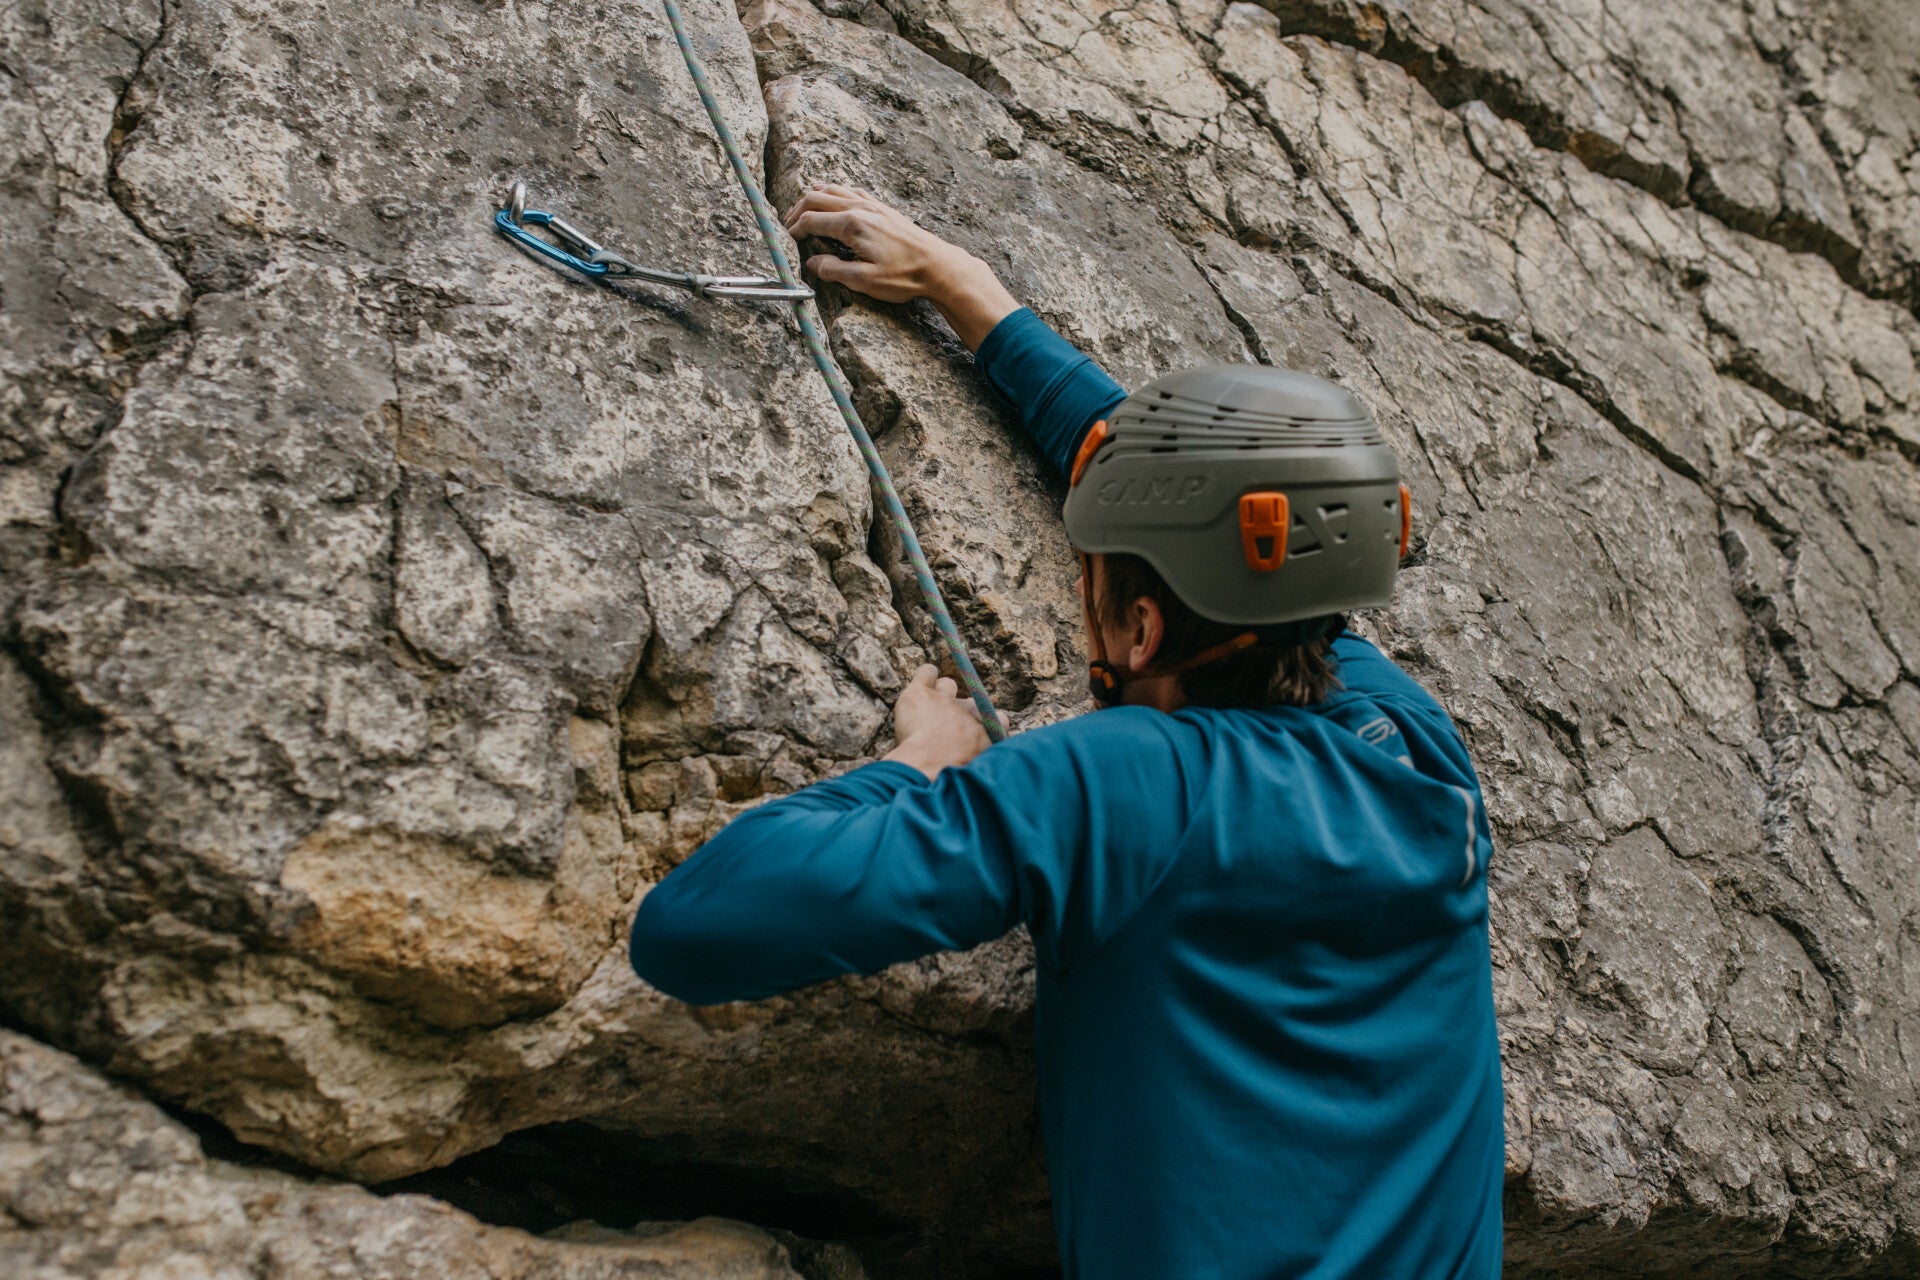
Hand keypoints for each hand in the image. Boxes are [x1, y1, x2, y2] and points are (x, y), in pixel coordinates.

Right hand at [782, 184, 1018, 348]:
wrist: (938, 265)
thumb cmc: (904, 276)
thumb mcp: (864, 281)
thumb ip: (833, 270)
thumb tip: (812, 263)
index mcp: (851, 225)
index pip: (811, 220)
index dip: (794, 229)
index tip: (786, 240)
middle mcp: (860, 208)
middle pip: (817, 198)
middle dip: (797, 210)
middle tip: (787, 224)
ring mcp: (872, 205)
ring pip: (834, 189)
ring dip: (814, 198)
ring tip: (802, 210)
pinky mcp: (882, 208)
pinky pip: (851, 191)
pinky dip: (835, 193)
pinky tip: (834, 200)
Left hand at [883, 664, 992, 778]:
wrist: (928, 766)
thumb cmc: (950, 774)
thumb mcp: (978, 768)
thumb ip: (987, 755)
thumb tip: (996, 745)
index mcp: (984, 731)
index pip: (999, 720)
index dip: (993, 722)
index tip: (983, 729)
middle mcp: (967, 711)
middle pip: (970, 702)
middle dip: (964, 709)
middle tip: (949, 724)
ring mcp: (944, 699)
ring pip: (948, 685)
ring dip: (943, 691)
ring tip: (930, 702)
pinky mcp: (920, 692)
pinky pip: (927, 672)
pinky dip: (927, 674)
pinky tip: (925, 680)